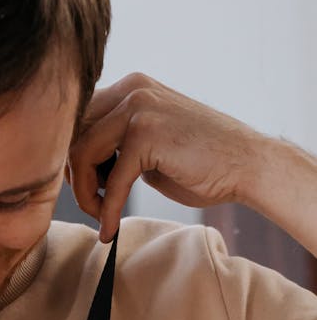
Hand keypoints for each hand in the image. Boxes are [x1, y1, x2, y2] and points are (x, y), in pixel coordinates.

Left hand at [68, 73, 263, 240]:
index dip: (72, 157)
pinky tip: (110, 230)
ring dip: (85, 194)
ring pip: (81, 153)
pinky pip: (111, 180)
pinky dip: (107, 210)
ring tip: (103, 215)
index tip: (86, 187)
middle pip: (72, 132)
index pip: (77, 118)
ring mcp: (139, 108)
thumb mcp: (147, 145)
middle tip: (92, 204)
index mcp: (130, 88)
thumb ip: (113, 145)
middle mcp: (132, 90)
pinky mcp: (148, 135)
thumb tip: (72, 164)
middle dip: (74, 174)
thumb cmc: (199, 163)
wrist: (247, 166)